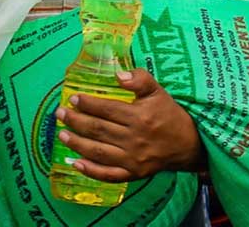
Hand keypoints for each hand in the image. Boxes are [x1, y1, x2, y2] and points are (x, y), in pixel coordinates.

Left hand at [55, 69, 203, 181]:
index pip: (107, 109)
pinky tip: (75, 163)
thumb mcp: (159, 92)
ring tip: (61, 135)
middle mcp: (133, 139)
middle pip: (98, 130)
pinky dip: (90, 170)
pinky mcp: (133, 174)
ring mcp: (132, 159)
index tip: (73, 99)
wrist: (188, 144)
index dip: (88, 104)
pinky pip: (108, 174)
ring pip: (99, 152)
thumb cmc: (170, 115)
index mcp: (139, 117)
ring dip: (77, 144)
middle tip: (60, 114)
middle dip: (76, 121)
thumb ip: (140, 80)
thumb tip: (118, 74)